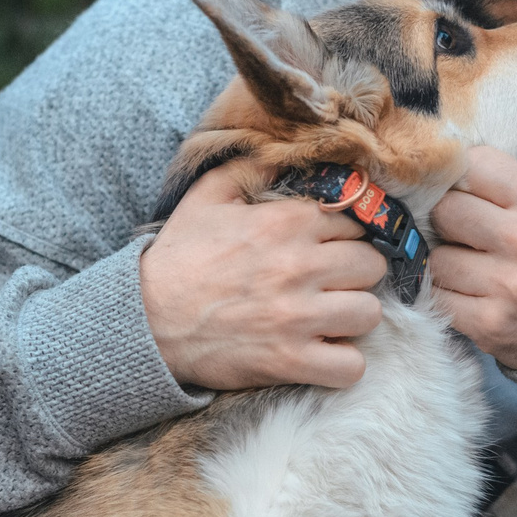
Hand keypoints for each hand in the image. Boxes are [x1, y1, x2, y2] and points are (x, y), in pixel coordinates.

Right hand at [142, 164, 390, 390]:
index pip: (354, 222)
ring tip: (329, 317)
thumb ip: (252, 166)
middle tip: (332, 282)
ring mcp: (298, 317)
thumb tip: (285, 150)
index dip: (343, 235)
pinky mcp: (291, 360)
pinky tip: (324, 353)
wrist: (145, 319)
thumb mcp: (208, 195)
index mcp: (286, 222)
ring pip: (370, 313)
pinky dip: (343, 363)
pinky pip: (351, 366)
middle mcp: (300, 266)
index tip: (326, 247)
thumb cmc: (178, 257)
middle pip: (372, 265)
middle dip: (355, 273)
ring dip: (353, 317)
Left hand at [429, 147, 516, 371]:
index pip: (474, 164)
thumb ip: (501, 184)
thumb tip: (435, 167)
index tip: (464, 191)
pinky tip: (467, 294)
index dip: (459, 177)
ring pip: (436, 257)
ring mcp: (509, 285)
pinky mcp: (490, 323)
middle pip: (445, 209)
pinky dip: (443, 295)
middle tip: (462, 233)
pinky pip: (436, 296)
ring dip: (444, 263)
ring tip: (470, 269)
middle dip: (446, 220)